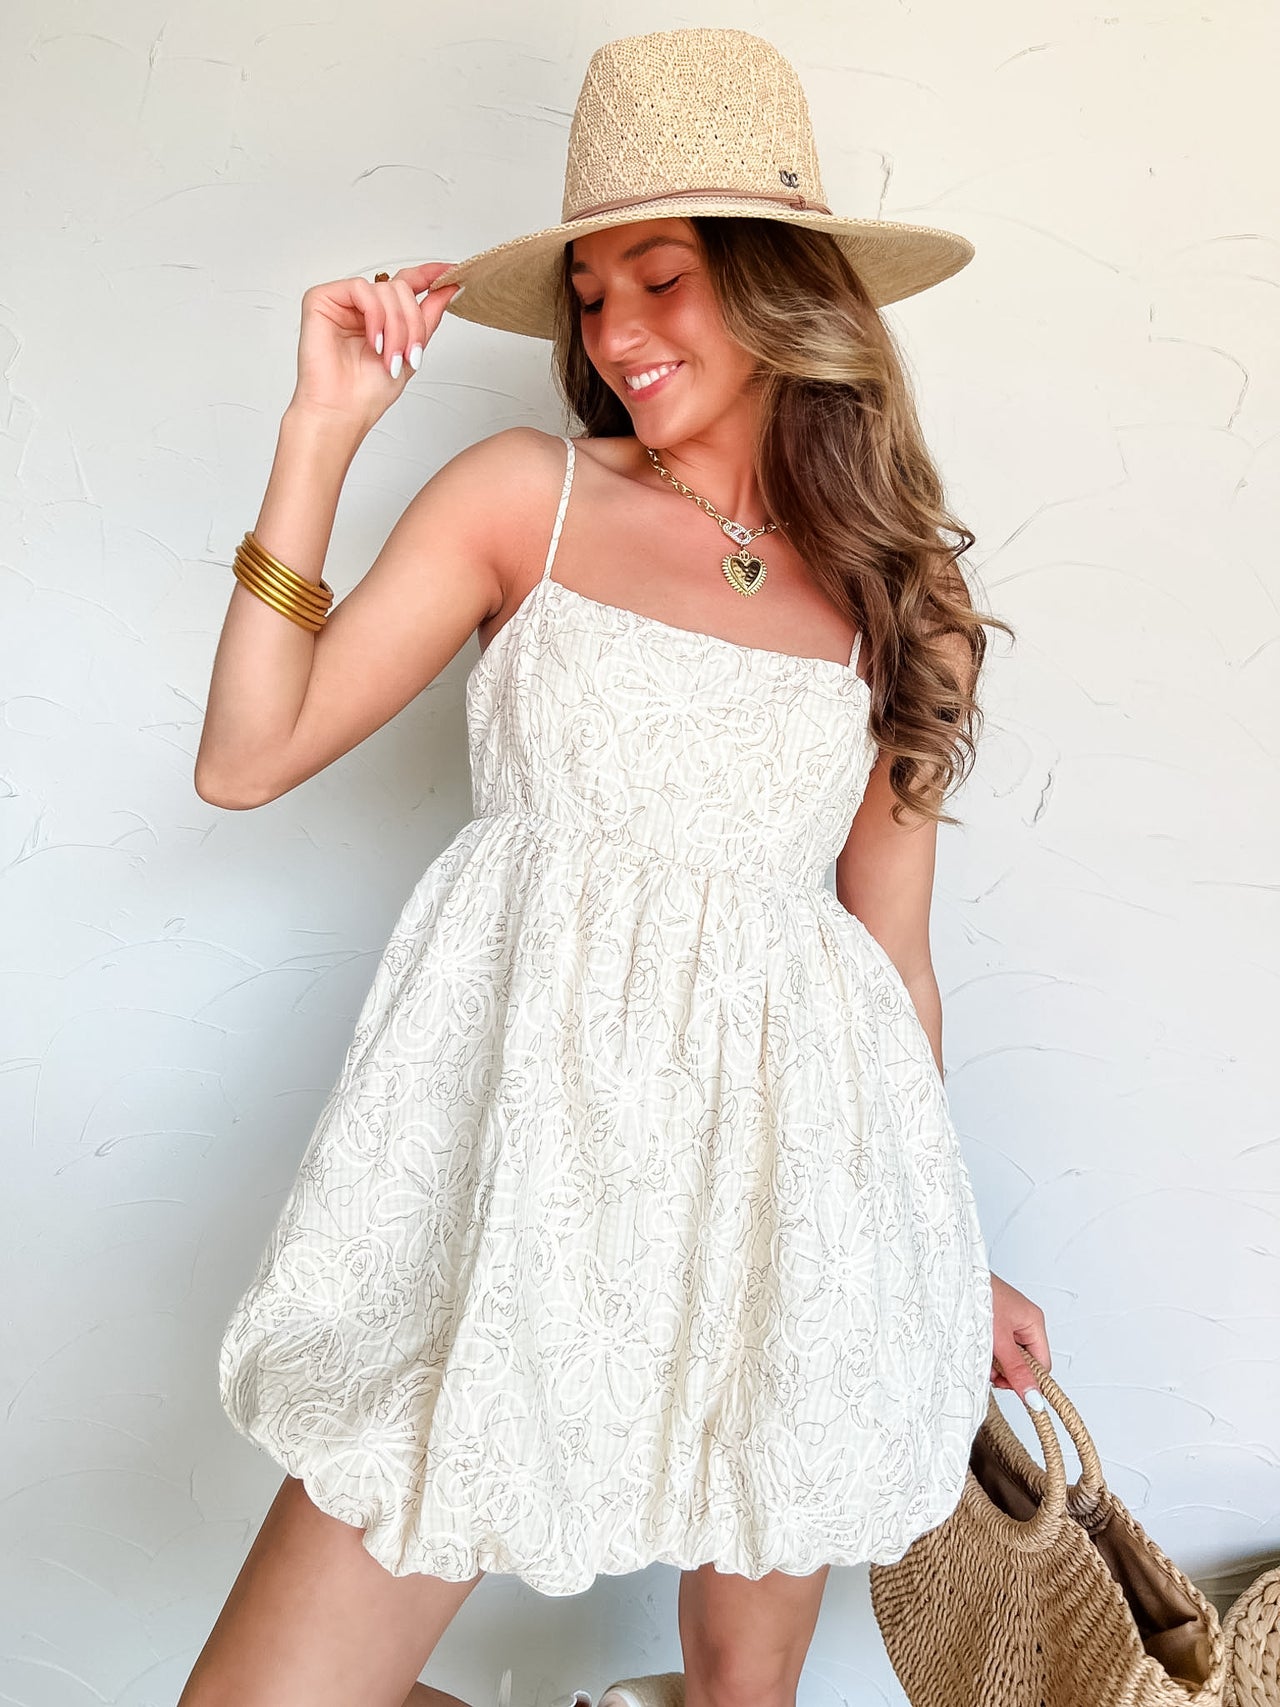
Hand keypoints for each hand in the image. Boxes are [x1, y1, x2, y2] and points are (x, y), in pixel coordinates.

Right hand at [288, 263, 460, 435]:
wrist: (341, 413)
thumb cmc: (367, 393)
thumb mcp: (411, 350)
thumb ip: (428, 317)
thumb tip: (450, 287)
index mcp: (381, 316)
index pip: (406, 283)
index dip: (429, 275)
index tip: (452, 273)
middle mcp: (361, 306)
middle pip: (400, 288)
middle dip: (412, 323)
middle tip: (410, 353)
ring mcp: (341, 301)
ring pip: (384, 289)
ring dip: (395, 326)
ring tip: (389, 356)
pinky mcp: (321, 299)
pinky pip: (360, 288)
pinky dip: (374, 316)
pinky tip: (373, 341)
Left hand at [988, 1270, 1050, 1402]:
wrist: (950, 1275)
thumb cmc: (977, 1297)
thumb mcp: (999, 1340)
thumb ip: (1016, 1370)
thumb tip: (1035, 1399)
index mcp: (1033, 1322)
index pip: (1043, 1364)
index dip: (1029, 1380)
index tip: (1010, 1387)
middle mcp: (1023, 1322)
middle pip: (1025, 1362)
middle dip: (1007, 1372)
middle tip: (990, 1372)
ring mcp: (1007, 1321)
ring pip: (1008, 1356)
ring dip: (994, 1364)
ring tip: (979, 1357)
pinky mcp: (992, 1322)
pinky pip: (996, 1346)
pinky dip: (986, 1353)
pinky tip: (975, 1350)